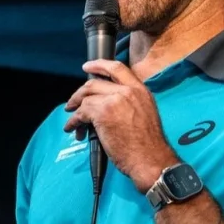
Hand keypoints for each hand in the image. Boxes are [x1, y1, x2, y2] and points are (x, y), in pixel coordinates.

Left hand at [64, 59, 177, 191]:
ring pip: (86, 97)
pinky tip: (73, 128)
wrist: (151, 159)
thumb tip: (109, 103)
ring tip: (72, 120)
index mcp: (140, 90)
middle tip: (73, 101)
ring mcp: (114, 100)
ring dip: (75, 109)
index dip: (99, 65)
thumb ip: (130, 102)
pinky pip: (80, 113)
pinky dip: (73, 121)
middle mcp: (128, 91)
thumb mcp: (146, 113)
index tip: (88, 66)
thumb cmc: (149, 145)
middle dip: (80, 92)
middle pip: (95, 82)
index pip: (118, 68)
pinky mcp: (102, 113)